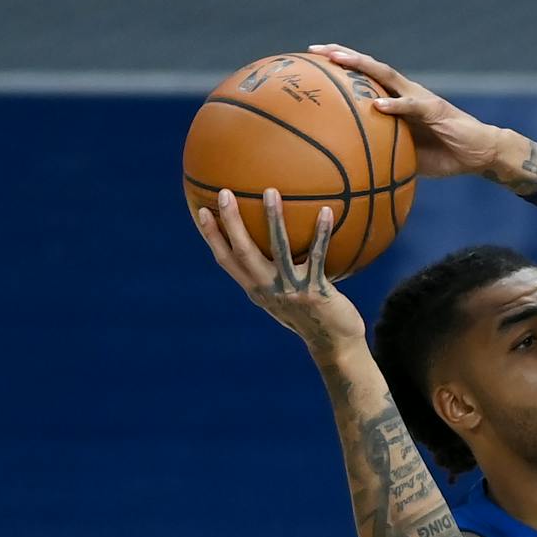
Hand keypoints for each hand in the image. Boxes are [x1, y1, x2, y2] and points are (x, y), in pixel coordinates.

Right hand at [196, 191, 366, 355]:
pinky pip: (318, 256)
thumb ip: (277, 272)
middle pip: (243, 252)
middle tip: (224, 192)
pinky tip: (326, 211)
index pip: (226, 260)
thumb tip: (275, 241)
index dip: (212, 237)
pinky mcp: (315, 291)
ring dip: (273, 220)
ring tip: (270, 192)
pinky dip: (321, 233)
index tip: (201, 211)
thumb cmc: (312, 314)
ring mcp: (291, 290)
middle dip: (231, 222)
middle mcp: (269, 289)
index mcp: (257, 290)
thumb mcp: (288, 294)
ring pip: (278, 250)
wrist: (335, 344)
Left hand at [308, 44, 503, 179]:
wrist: (480, 154)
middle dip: (342, 55)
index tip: (313, 62)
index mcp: (398, 101)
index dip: (340, 68)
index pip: (365, 78)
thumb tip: (357, 167)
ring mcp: (420, 98)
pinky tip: (377, 105)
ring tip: (339, 61)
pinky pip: (411, 105)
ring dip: (362, 67)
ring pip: (386, 76)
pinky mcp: (435, 110)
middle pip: (370, 67)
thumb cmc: (445, 155)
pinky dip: (394, 104)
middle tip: (315, 49)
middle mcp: (406, 92)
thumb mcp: (407, 155)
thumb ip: (386, 152)